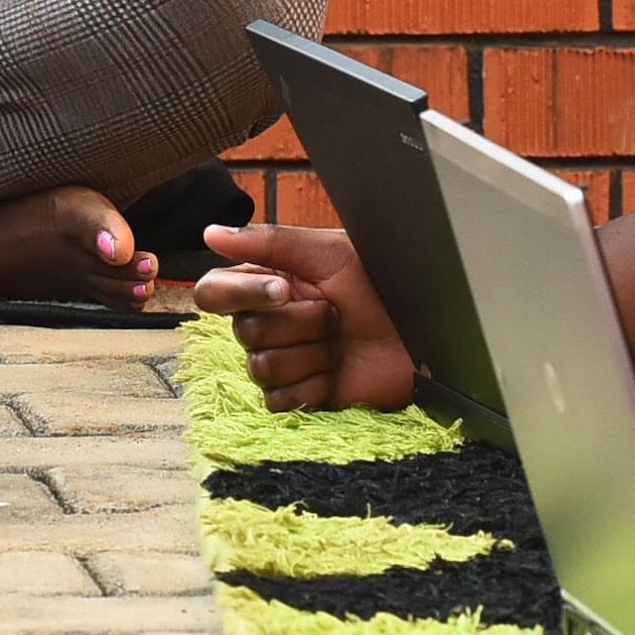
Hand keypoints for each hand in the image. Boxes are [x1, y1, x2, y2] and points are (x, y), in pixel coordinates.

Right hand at [193, 217, 416, 412]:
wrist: (424, 332)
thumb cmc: (382, 283)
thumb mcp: (329, 252)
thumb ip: (269, 242)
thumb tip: (211, 233)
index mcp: (267, 284)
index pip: (213, 291)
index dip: (241, 294)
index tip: (284, 291)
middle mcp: (269, 322)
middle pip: (244, 332)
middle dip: (298, 323)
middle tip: (335, 315)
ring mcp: (286, 360)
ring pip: (262, 368)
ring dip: (309, 354)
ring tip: (339, 343)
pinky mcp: (302, 395)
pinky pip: (280, 400)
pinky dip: (312, 386)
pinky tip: (336, 373)